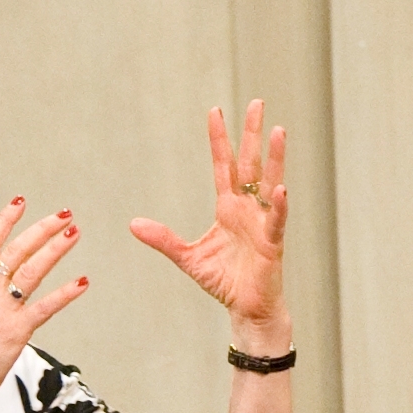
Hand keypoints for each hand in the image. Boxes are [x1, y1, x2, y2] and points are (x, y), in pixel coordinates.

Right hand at [0, 198, 88, 407]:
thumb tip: (0, 290)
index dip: (5, 220)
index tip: (19, 203)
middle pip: (16, 251)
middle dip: (41, 229)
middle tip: (62, 216)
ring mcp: (2, 311)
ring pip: (31, 271)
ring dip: (55, 249)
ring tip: (73, 234)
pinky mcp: (16, 330)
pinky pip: (45, 307)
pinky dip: (65, 293)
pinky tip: (80, 283)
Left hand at [130, 101, 288, 343]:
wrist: (246, 309)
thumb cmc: (224, 281)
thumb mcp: (187, 257)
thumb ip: (163, 239)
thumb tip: (132, 223)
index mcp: (228, 208)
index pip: (224, 165)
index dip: (219, 139)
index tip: (215, 111)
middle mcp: (248, 209)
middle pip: (250, 164)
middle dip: (252, 134)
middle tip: (256, 103)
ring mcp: (262, 223)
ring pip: (270, 183)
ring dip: (275, 159)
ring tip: (278, 131)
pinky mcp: (272, 243)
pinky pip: (276, 220)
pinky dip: (278, 205)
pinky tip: (280, 189)